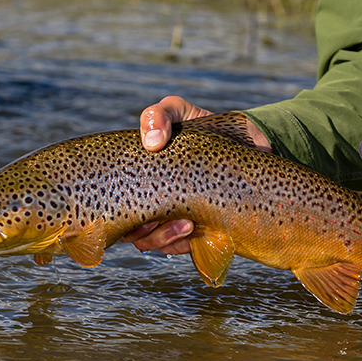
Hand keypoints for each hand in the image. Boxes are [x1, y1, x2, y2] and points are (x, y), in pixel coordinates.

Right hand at [128, 97, 272, 254]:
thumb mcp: (177, 111)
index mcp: (138, 182)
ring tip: (186, 223)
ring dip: (164, 237)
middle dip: (141, 231)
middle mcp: (152, 205)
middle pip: (131, 233)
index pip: (114, 206)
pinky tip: (196, 229)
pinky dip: (184, 243)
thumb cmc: (203, 128)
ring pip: (155, 243)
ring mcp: (174, 220)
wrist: (247, 142)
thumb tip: (153, 142)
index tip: (129, 206)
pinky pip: (183, 249)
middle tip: (156, 217)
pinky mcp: (199, 232)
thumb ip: (157, 115)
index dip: (113, 213)